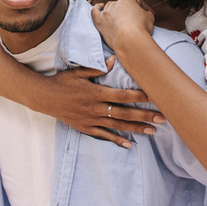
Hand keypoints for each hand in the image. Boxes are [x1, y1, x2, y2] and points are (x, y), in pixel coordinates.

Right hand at [40, 56, 164, 147]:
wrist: (44, 98)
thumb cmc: (62, 82)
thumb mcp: (78, 72)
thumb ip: (97, 69)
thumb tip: (114, 61)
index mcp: (96, 93)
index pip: (122, 96)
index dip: (139, 97)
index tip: (155, 97)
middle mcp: (96, 108)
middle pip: (125, 113)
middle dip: (145, 115)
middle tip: (162, 118)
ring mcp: (91, 120)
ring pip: (117, 125)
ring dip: (136, 128)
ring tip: (152, 130)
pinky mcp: (85, 127)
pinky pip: (103, 135)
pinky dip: (116, 140)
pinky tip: (129, 144)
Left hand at [91, 0, 154, 49]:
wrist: (130, 40)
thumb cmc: (141, 28)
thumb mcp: (150, 18)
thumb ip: (147, 13)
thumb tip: (147, 14)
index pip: (137, 2)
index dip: (144, 8)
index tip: (148, 14)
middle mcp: (115, 3)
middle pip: (122, 5)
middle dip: (128, 11)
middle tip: (135, 20)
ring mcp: (106, 12)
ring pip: (109, 8)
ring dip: (115, 12)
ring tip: (120, 18)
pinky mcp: (99, 22)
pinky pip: (95, 11)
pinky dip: (97, 8)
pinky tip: (100, 6)